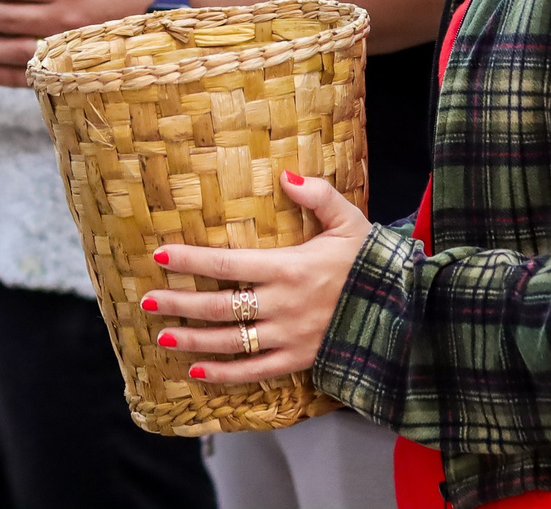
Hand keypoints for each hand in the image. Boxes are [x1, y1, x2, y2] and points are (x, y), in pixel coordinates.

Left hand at [146, 172, 372, 384]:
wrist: (403, 310)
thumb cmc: (371, 263)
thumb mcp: (349, 221)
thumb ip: (317, 195)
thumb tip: (285, 175)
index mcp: (289, 268)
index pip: (227, 264)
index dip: (191, 261)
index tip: (160, 256)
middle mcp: (282, 305)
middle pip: (219, 306)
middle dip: (180, 303)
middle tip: (147, 300)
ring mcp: (288, 336)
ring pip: (231, 341)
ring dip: (193, 340)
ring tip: (163, 335)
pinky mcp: (299, 360)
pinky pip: (255, 371)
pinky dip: (225, 375)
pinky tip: (198, 372)